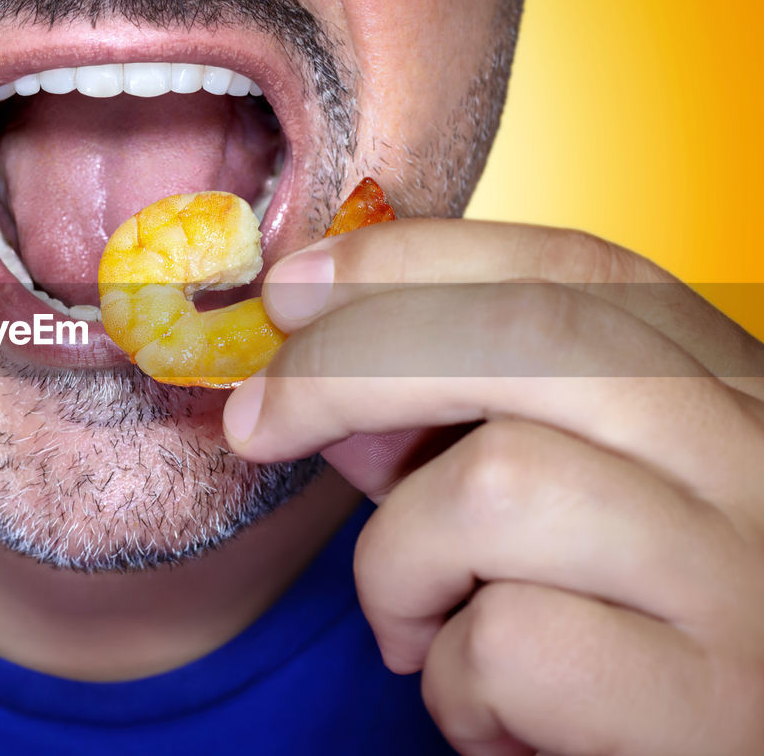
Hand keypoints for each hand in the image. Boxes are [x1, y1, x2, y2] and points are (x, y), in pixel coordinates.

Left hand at [223, 218, 763, 754]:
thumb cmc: (622, 636)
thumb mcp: (554, 511)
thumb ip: (452, 432)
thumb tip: (312, 375)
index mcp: (726, 394)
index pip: (572, 270)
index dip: (413, 262)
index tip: (293, 286)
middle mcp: (756, 459)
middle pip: (530, 338)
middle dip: (348, 364)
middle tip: (257, 422)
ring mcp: (744, 574)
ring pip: (498, 484)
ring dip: (401, 566)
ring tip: (420, 627)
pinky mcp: (711, 698)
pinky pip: (511, 641)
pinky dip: (454, 683)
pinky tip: (490, 716)